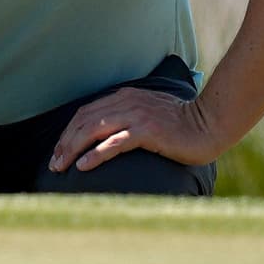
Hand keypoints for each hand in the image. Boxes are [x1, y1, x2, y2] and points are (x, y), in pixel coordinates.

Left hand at [48, 85, 227, 173]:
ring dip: (73, 149)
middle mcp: (127, 103)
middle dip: (65, 143)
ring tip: (62, 167)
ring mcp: (137, 116)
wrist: (209, 124)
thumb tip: (103, 135)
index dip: (67, 132)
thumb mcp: (147, 115)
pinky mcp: (147, 132)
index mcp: (125, 97)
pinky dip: (96, 154)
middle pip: (84, 121)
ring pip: (94, 130)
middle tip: (54, 164)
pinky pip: (115, 143)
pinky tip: (84, 165)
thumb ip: (126, 118)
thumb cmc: (179, 125)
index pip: (85, 113)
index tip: (58, 152)